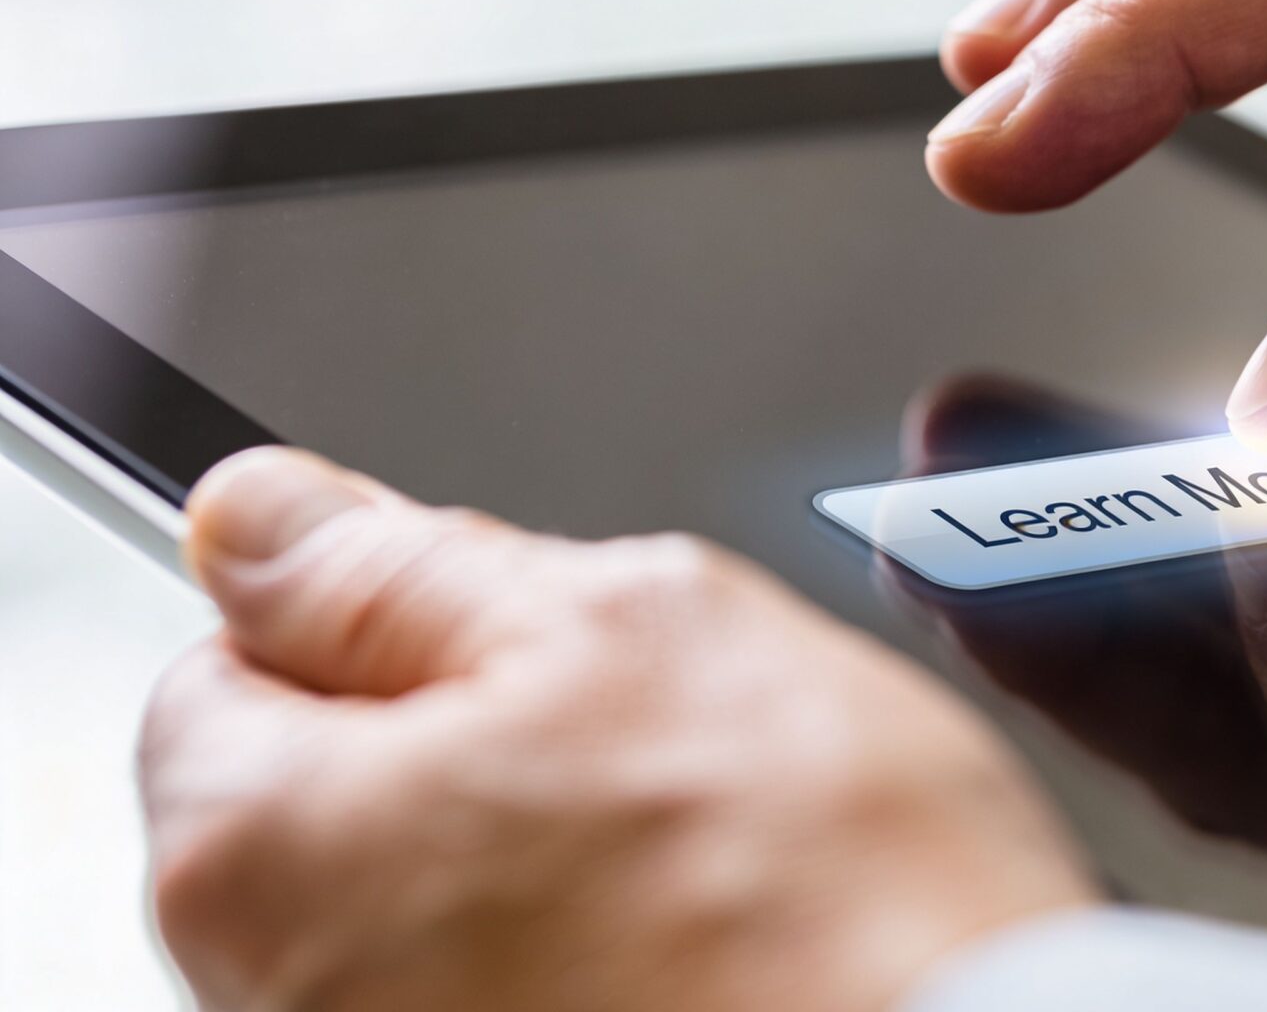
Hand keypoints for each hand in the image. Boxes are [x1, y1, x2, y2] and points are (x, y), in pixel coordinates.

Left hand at [140, 447, 1091, 1011]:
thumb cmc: (824, 902)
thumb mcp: (633, 621)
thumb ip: (410, 564)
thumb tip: (268, 519)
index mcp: (258, 848)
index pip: (225, 664)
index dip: (387, 618)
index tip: (512, 629)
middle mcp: (278, 1000)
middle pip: (329, 803)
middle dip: (474, 741)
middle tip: (647, 734)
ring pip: (438, 908)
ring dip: (548, 860)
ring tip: (708, 855)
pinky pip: (515, 996)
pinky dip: (593, 965)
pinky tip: (712, 950)